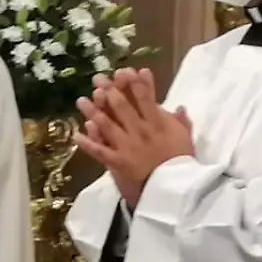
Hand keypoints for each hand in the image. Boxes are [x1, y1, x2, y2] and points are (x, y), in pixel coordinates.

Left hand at [74, 68, 193, 207]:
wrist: (174, 190)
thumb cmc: (181, 162)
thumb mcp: (186, 139)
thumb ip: (181, 122)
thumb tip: (179, 106)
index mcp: (157, 124)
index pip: (146, 98)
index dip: (135, 82)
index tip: (127, 70)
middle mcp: (140, 131)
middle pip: (122, 106)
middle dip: (109, 90)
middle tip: (97, 79)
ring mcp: (127, 146)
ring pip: (106, 125)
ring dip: (92, 111)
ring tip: (81, 100)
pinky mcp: (117, 162)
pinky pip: (99, 151)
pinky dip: (88, 143)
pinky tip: (76, 134)